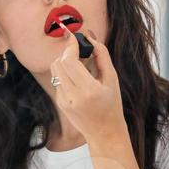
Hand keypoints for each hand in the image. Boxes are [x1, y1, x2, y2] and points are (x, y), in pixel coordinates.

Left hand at [49, 27, 126, 143]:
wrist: (104, 132)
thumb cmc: (112, 105)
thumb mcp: (112, 79)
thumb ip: (101, 55)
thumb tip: (90, 36)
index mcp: (88, 90)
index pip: (69, 61)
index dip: (70, 46)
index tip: (75, 37)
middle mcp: (73, 96)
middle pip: (59, 63)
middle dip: (67, 53)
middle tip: (79, 51)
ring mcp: (64, 101)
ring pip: (55, 70)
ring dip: (65, 62)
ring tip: (79, 64)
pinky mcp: (60, 103)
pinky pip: (58, 80)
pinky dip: (66, 74)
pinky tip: (78, 79)